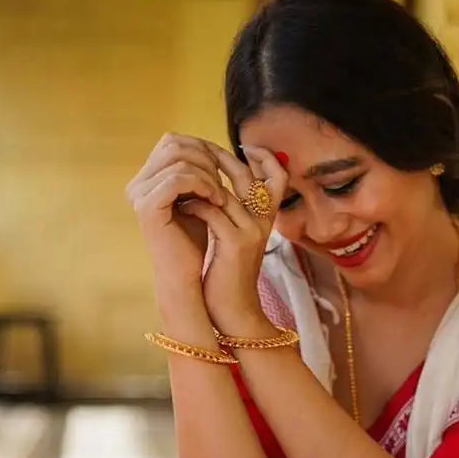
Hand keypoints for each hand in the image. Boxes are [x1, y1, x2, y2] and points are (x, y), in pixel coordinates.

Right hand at [125, 133, 226, 317]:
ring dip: (207, 174)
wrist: (185, 276)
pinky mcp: (147, 208)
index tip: (221, 169)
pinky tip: (216, 200)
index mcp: (146, 179)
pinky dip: (202, 185)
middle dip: (205, 158)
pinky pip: (178, 179)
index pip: (172, 142)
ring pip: (178, 160)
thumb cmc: (194, 241)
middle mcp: (137, 184)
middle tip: (222, 181)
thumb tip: (207, 146)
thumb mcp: (197, 199)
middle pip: (173, 145)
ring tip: (221, 195)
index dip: (200, 147)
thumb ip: (196, 173)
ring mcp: (138, 195)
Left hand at [179, 143, 288, 333]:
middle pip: (248, 176)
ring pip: (226, 192)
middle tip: (196, 157)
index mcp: (267, 218)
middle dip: (220, 161)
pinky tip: (181, 206)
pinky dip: (195, 205)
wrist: (233, 309)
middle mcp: (265, 222)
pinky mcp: (236, 243)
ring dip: (200, 185)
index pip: (277, 177)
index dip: (263, 158)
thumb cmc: (228, 273)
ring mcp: (252, 231)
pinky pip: (213, 212)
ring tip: (181, 183)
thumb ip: (234, 212)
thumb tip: (216, 182)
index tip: (241, 148)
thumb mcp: (236, 238)